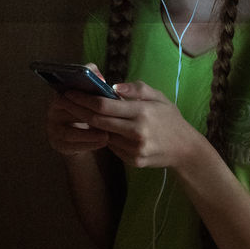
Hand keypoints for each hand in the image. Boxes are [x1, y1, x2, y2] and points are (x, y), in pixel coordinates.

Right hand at [45, 63, 110, 156]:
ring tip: (106, 135)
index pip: (66, 90)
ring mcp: (53, 129)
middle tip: (106, 118)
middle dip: (87, 114)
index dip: (83, 93)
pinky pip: (71, 146)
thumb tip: (99, 76)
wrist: (81, 138)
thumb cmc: (89, 112)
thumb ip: (94, 82)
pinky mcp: (58, 144)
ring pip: (69, 132)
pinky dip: (88, 144)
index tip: (101, 96)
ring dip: (88, 134)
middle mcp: (53, 111)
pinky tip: (103, 142)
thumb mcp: (92, 96)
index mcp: (60, 95)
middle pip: (67, 111)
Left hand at [72, 79, 206, 169]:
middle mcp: (136, 132)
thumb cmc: (170, 119)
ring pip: (103, 134)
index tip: (69, 92)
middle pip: (97, 120)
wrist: (186, 150)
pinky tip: (99, 128)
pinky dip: (104, 136)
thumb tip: (113, 86)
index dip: (83, 99)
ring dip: (90, 124)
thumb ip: (136, 89)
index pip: (104, 105)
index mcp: (142, 112)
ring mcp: (134, 149)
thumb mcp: (159, 97)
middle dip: (77, 110)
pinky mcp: (133, 161)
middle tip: (63, 101)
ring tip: (77, 112)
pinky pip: (112, 146)